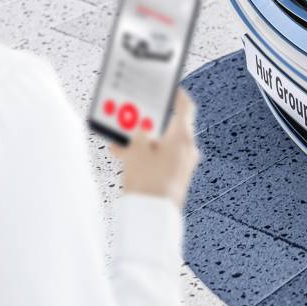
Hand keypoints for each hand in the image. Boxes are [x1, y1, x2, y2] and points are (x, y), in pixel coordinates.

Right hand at [111, 88, 200, 208]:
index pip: (185, 107)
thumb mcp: (136, 149)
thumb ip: (138, 132)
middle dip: (147, 122)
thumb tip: (140, 126)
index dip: (176, 95)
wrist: (151, 218)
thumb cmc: (148, 182)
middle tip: (132, 114)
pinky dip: (143, 155)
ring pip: (160, 145)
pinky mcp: (174, 179)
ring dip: (141, 140)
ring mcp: (182, 165)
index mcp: (183, 137)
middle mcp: (187, 150)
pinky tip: (122, 155)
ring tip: (119, 138)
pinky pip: (158, 160)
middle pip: (168, 127)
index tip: (168, 87)